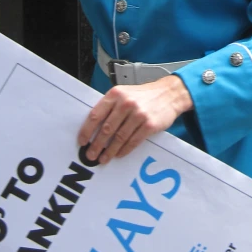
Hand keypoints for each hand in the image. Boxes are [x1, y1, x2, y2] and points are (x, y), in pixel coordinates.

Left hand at [78, 76, 192, 163]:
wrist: (169, 93)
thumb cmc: (145, 95)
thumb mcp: (125, 93)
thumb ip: (110, 106)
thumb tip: (94, 127)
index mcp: (116, 94)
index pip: (96, 115)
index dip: (87, 131)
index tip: (82, 141)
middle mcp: (126, 103)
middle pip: (106, 129)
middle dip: (96, 145)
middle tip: (90, 155)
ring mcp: (138, 114)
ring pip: (119, 138)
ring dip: (109, 151)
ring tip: (103, 158)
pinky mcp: (149, 125)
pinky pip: (133, 141)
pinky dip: (124, 150)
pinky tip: (119, 154)